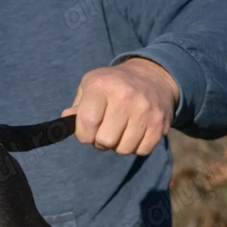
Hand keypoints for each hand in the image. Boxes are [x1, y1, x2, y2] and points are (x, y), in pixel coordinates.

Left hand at [61, 57, 179, 155]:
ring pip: (123, 149)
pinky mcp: (160, 123)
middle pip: (105, 140)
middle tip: (104, 131)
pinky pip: (142, 150)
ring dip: (118, 145)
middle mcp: (125, 96)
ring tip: (119, 130)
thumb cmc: (113, 84)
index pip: (88, 122)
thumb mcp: (90, 85)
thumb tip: (67, 122)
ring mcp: (145, 110)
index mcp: (102, 86)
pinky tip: (134, 132)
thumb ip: (77, 107)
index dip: (83, 134)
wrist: (152, 76)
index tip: (86, 131)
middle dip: (100, 141)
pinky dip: (135, 147)